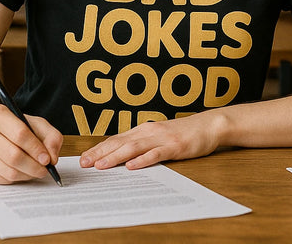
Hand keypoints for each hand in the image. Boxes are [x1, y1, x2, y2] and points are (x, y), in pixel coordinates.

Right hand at [0, 104, 62, 183]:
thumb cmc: (14, 128)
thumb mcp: (35, 124)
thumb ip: (51, 137)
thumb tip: (52, 158)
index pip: (20, 134)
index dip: (36, 149)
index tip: (47, 159)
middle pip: (14, 156)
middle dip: (34, 166)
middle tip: (44, 169)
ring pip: (9, 171)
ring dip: (27, 174)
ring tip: (35, 170)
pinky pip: (3, 180)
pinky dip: (17, 179)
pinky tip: (21, 171)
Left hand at [79, 111, 226, 169]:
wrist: (208, 125)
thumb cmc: (183, 133)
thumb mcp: (159, 136)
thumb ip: (142, 144)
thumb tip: (121, 156)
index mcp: (143, 130)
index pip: (116, 139)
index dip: (98, 149)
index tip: (83, 158)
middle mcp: (149, 132)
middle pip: (120, 143)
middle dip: (100, 153)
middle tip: (84, 164)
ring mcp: (161, 139)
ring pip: (134, 148)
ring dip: (115, 157)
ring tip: (101, 166)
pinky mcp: (174, 146)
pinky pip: (156, 154)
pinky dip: (142, 160)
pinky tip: (132, 166)